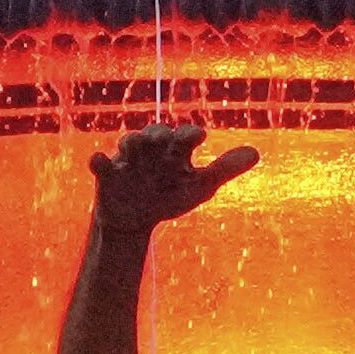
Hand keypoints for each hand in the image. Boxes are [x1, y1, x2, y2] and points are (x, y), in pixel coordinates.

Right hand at [93, 128, 258, 238]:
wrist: (137, 218)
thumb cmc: (170, 194)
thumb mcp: (200, 186)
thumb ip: (224, 169)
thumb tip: (257, 153)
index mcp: (175, 151)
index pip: (183, 138)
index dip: (189, 136)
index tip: (198, 136)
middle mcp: (152, 150)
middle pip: (155, 135)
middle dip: (158, 135)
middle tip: (163, 137)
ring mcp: (129, 162)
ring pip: (129, 144)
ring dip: (132, 142)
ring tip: (135, 143)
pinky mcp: (108, 176)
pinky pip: (101, 165)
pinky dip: (99, 162)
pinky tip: (98, 159)